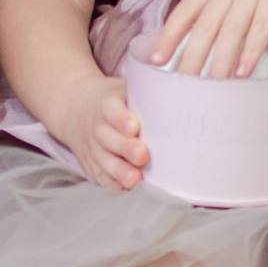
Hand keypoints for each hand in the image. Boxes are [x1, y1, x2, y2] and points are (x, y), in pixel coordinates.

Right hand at [59, 71, 149, 191]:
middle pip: (107, 139)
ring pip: (104, 161)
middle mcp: (97, 127)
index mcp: (107, 104)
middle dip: (124, 148)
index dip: (121, 119)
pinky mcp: (92, 165)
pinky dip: (113, 184)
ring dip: (119, 171)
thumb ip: (153, 89)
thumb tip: (188, 78)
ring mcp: (93, 148)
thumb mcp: (128, 89)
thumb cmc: (118, 103)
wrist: (78, 111)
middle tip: (142, 155)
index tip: (134, 126)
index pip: (112, 110)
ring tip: (135, 178)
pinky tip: (127, 188)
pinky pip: (101, 177)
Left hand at [143, 0, 267, 78]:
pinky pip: (261, 29)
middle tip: (180, 86)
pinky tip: (243, 72)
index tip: (155, 58)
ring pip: (230, 32)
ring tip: (211, 89)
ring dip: (219, 63)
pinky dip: (251, 52)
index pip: (185, 10)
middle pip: (204, 27)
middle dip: (190, 59)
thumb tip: (210, 24)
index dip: (169, 35)